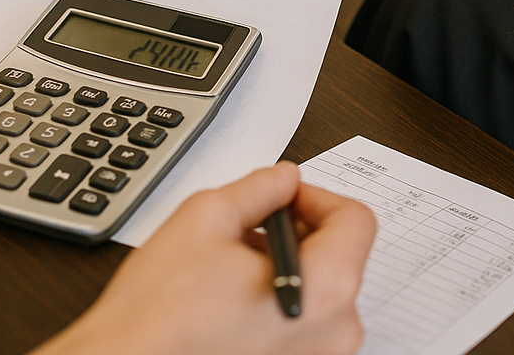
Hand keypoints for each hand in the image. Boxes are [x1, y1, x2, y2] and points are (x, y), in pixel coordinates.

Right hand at [35, 163, 375, 354]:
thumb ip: (258, 187)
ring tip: (230, 269)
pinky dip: (279, 304)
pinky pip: (305, 327)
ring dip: (285, 268)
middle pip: (340, 257)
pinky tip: (231, 303)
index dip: (314, 197)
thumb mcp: (204, 219)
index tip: (281, 198)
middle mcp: (335, 335)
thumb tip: (282, 179)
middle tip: (247, 229)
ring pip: (320, 293)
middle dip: (296, 232)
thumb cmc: (158, 318)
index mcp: (326, 291)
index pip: (355, 220)